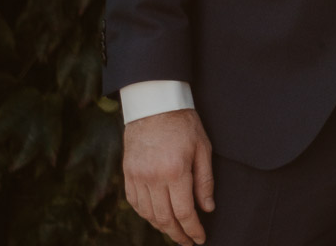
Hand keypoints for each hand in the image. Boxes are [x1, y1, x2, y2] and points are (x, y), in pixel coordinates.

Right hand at [124, 108, 214, 244]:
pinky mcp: (127, 173)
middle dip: (178, 234)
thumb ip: (205, 181)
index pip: (184, 212)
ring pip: (148, 214)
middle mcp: (153, 177)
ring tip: (175, 231)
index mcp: (175, 171)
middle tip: (188, 241)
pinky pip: (135, 203)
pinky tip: (156, 216)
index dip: (193, 230)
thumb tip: (207, 208)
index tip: (199, 239)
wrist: (154, 103)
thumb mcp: (203, 148)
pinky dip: (146, 214)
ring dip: (162, 227)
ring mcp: (137, 176)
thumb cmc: (184, 123)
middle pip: (165, 218)